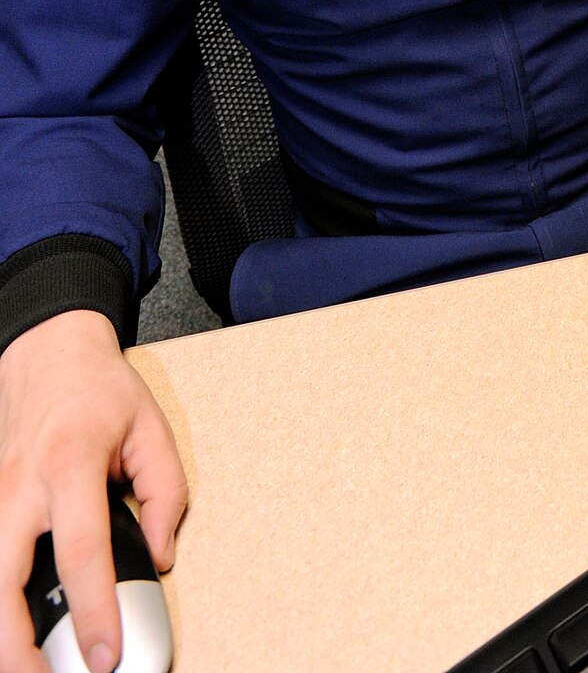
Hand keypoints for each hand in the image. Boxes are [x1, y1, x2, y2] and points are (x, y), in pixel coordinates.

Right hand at [0, 312, 186, 672]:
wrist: (46, 352)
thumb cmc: (99, 390)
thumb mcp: (151, 426)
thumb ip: (165, 492)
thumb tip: (161, 556)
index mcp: (71, 464)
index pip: (82, 551)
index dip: (94, 610)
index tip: (105, 657)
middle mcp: (21, 488)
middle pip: (3, 584)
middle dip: (18, 648)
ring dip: (2, 636)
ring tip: (30, 670)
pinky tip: (13, 629)